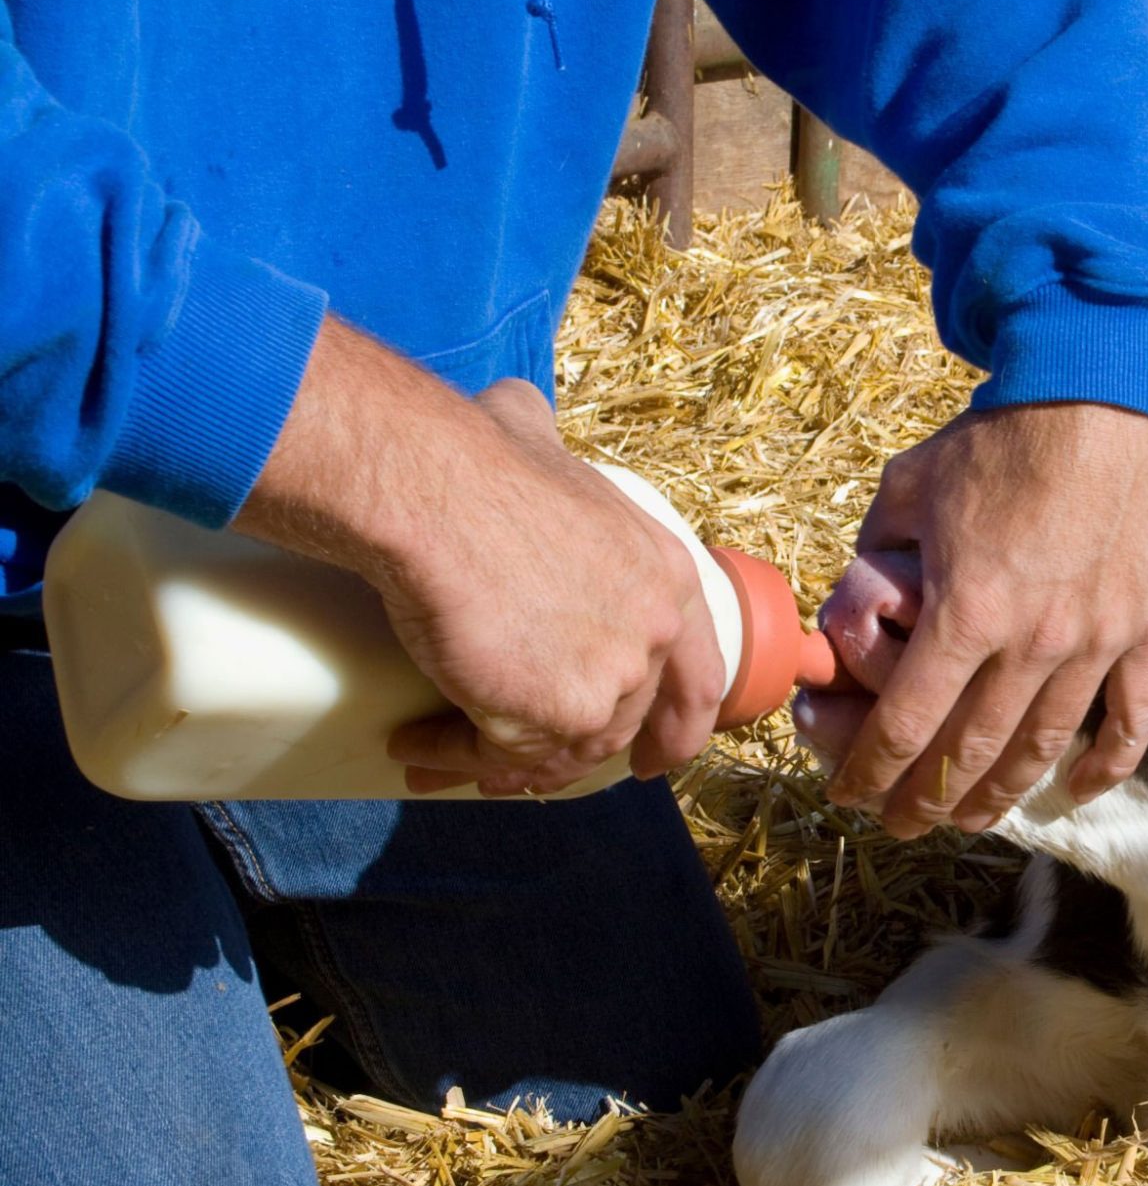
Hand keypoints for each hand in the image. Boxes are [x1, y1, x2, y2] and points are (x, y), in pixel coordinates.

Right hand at [234, 317, 725, 795]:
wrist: (435, 490)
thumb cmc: (475, 459)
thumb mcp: (541, 439)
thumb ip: (546, 443)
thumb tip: (520, 420)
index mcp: (668, 577)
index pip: (699, 678)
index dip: (676, 727)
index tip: (651, 758)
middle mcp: (655, 633)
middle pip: (619, 721)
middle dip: (565, 750)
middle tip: (514, 765)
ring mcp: (613, 679)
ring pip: (561, 750)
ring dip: (501, 760)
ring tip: (441, 749)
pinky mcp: (557, 715)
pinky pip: (500, 757)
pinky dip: (452, 755)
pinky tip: (410, 744)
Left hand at [825, 402, 1147, 835]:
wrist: (1096, 399)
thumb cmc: (998, 440)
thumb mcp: (907, 489)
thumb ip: (874, 554)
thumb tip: (851, 605)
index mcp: (965, 613)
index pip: (906, 725)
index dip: (871, 771)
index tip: (852, 795)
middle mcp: (1032, 643)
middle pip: (971, 754)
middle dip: (927, 801)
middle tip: (903, 823)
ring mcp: (1096, 642)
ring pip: (1044, 748)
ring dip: (1002, 796)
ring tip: (972, 820)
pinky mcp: (1146, 630)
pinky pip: (1134, 719)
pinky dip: (1108, 766)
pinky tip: (1077, 792)